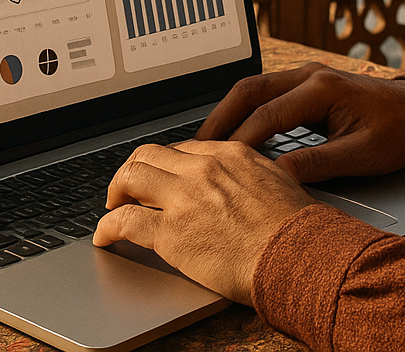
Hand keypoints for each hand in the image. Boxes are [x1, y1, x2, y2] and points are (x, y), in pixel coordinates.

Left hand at [93, 140, 314, 303]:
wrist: (299, 255)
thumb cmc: (297, 228)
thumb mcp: (278, 182)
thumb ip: (251, 175)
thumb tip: (243, 183)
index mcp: (231, 154)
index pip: (183, 149)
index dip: (166, 164)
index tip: (161, 177)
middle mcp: (204, 169)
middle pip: (150, 154)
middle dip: (134, 170)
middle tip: (128, 189)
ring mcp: (185, 198)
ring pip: (131, 177)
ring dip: (115, 191)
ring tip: (112, 207)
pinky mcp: (171, 233)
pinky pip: (124, 221)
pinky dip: (107, 228)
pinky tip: (105, 237)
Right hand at [196, 62, 404, 182]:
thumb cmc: (397, 132)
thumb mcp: (362, 154)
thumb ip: (319, 164)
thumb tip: (278, 178)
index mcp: (322, 89)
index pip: (268, 116)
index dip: (241, 142)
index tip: (219, 167)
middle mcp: (309, 75)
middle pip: (249, 90)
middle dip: (220, 119)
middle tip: (195, 150)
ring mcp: (305, 75)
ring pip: (253, 88)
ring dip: (228, 113)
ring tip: (206, 144)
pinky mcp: (305, 84)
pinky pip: (265, 92)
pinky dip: (244, 111)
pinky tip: (234, 135)